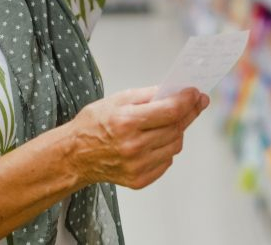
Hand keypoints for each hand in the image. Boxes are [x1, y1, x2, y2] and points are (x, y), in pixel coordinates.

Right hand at [66, 86, 208, 189]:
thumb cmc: (94, 124)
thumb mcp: (118, 99)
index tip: (195, 93)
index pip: (170, 111)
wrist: (75, 155)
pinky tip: (156, 140)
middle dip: (188, 112)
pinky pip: (167, 161)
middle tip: (195, 102)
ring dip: (177, 131)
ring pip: (175, 145)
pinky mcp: (140, 180)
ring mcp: (137, 166)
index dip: (187, 101)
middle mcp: (133, 146)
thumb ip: (148, 95)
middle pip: (176, 128)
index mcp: (126, 122)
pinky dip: (166, 148)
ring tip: (168, 122)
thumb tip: (176, 91)